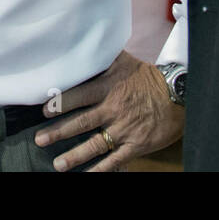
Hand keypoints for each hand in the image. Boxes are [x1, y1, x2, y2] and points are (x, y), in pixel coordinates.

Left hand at [34, 49, 183, 171]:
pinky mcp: (136, 145)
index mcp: (109, 87)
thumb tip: (81, 45)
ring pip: (95, 145)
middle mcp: (114, 109)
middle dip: (59, 132)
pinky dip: (101, 169)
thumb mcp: (124, 62)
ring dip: (75, 156)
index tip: (44, 111)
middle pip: (82, 123)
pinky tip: (87, 174)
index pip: (80, 95)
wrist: (178, 95)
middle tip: (40, 139)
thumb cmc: (148, 78)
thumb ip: (102, 57)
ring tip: (58, 164)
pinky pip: (115, 160)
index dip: (61, 103)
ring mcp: (125, 129)